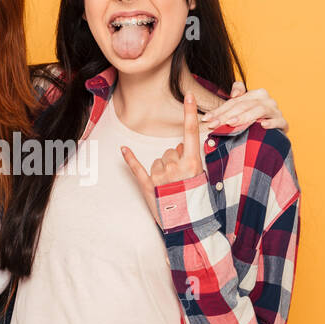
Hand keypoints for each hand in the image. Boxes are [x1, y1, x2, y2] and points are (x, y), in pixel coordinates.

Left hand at [120, 92, 204, 223]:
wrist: (187, 228)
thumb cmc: (196, 204)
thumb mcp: (201, 180)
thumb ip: (191, 161)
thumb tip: (180, 148)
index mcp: (193, 163)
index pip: (191, 132)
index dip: (190, 112)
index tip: (188, 95)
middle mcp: (175, 166)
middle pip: (170, 150)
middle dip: (173, 161)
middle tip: (179, 180)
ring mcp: (160, 176)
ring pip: (157, 160)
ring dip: (162, 170)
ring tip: (169, 188)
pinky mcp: (146, 186)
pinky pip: (136, 167)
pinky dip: (129, 158)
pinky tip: (123, 148)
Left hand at [201, 81, 287, 132]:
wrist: (274, 132)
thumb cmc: (254, 120)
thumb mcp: (241, 109)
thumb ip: (234, 100)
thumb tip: (233, 94)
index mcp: (255, 94)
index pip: (234, 102)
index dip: (219, 111)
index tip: (206, 120)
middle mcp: (266, 100)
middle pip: (244, 106)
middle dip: (227, 115)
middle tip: (214, 124)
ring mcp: (275, 110)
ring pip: (260, 110)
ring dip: (245, 117)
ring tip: (232, 123)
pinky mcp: (283, 123)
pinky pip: (279, 121)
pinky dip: (271, 123)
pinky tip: (263, 125)